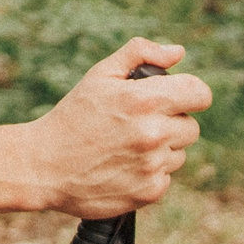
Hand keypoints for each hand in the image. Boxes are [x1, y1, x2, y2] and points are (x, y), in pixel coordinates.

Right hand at [26, 39, 209, 218]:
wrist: (43, 165)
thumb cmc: (73, 116)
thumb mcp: (100, 75)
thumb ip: (141, 53)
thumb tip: (178, 52)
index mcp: (145, 100)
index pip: (200, 94)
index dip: (190, 93)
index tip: (177, 97)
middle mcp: (154, 134)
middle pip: (191, 127)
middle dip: (171, 122)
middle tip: (138, 124)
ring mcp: (152, 166)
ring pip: (178, 153)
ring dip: (161, 149)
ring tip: (125, 146)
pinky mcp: (149, 192)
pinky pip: (165, 177)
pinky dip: (149, 173)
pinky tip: (123, 166)